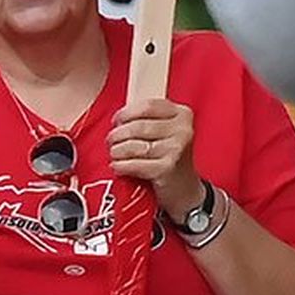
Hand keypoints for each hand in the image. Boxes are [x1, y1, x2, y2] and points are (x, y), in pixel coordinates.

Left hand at [107, 98, 200, 223]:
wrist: (183, 188)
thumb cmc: (168, 157)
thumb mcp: (164, 132)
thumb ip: (146, 119)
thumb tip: (118, 117)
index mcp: (182, 114)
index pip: (148, 106)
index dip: (126, 113)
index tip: (116, 121)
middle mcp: (183, 130)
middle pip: (137, 126)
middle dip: (117, 135)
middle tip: (111, 141)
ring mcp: (177, 149)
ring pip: (133, 145)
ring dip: (117, 151)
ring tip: (114, 154)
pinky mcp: (167, 168)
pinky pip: (133, 164)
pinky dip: (121, 165)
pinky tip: (118, 166)